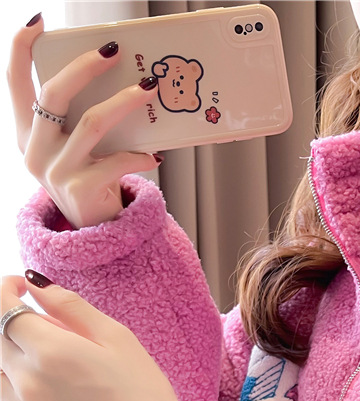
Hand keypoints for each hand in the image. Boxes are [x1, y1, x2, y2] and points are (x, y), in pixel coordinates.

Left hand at [0, 273, 189, 400]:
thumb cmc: (145, 396)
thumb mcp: (119, 339)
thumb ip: (72, 308)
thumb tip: (38, 285)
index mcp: (52, 353)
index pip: (2, 310)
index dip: (6, 291)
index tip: (19, 287)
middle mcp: (29, 383)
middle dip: (13, 322)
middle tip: (44, 324)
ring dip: (13, 356)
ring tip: (50, 360)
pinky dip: (12, 386)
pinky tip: (46, 386)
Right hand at [8, 15, 160, 228]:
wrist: (95, 230)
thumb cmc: (91, 178)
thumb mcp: (75, 146)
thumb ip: (79, 117)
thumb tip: (114, 77)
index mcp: (27, 133)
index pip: (14, 82)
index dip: (20, 48)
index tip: (38, 21)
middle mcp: (34, 150)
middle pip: (54, 94)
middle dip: (85, 67)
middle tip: (113, 52)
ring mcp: (55, 170)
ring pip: (91, 123)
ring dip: (124, 103)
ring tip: (148, 90)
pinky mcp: (80, 188)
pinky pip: (116, 161)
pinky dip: (139, 156)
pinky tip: (154, 156)